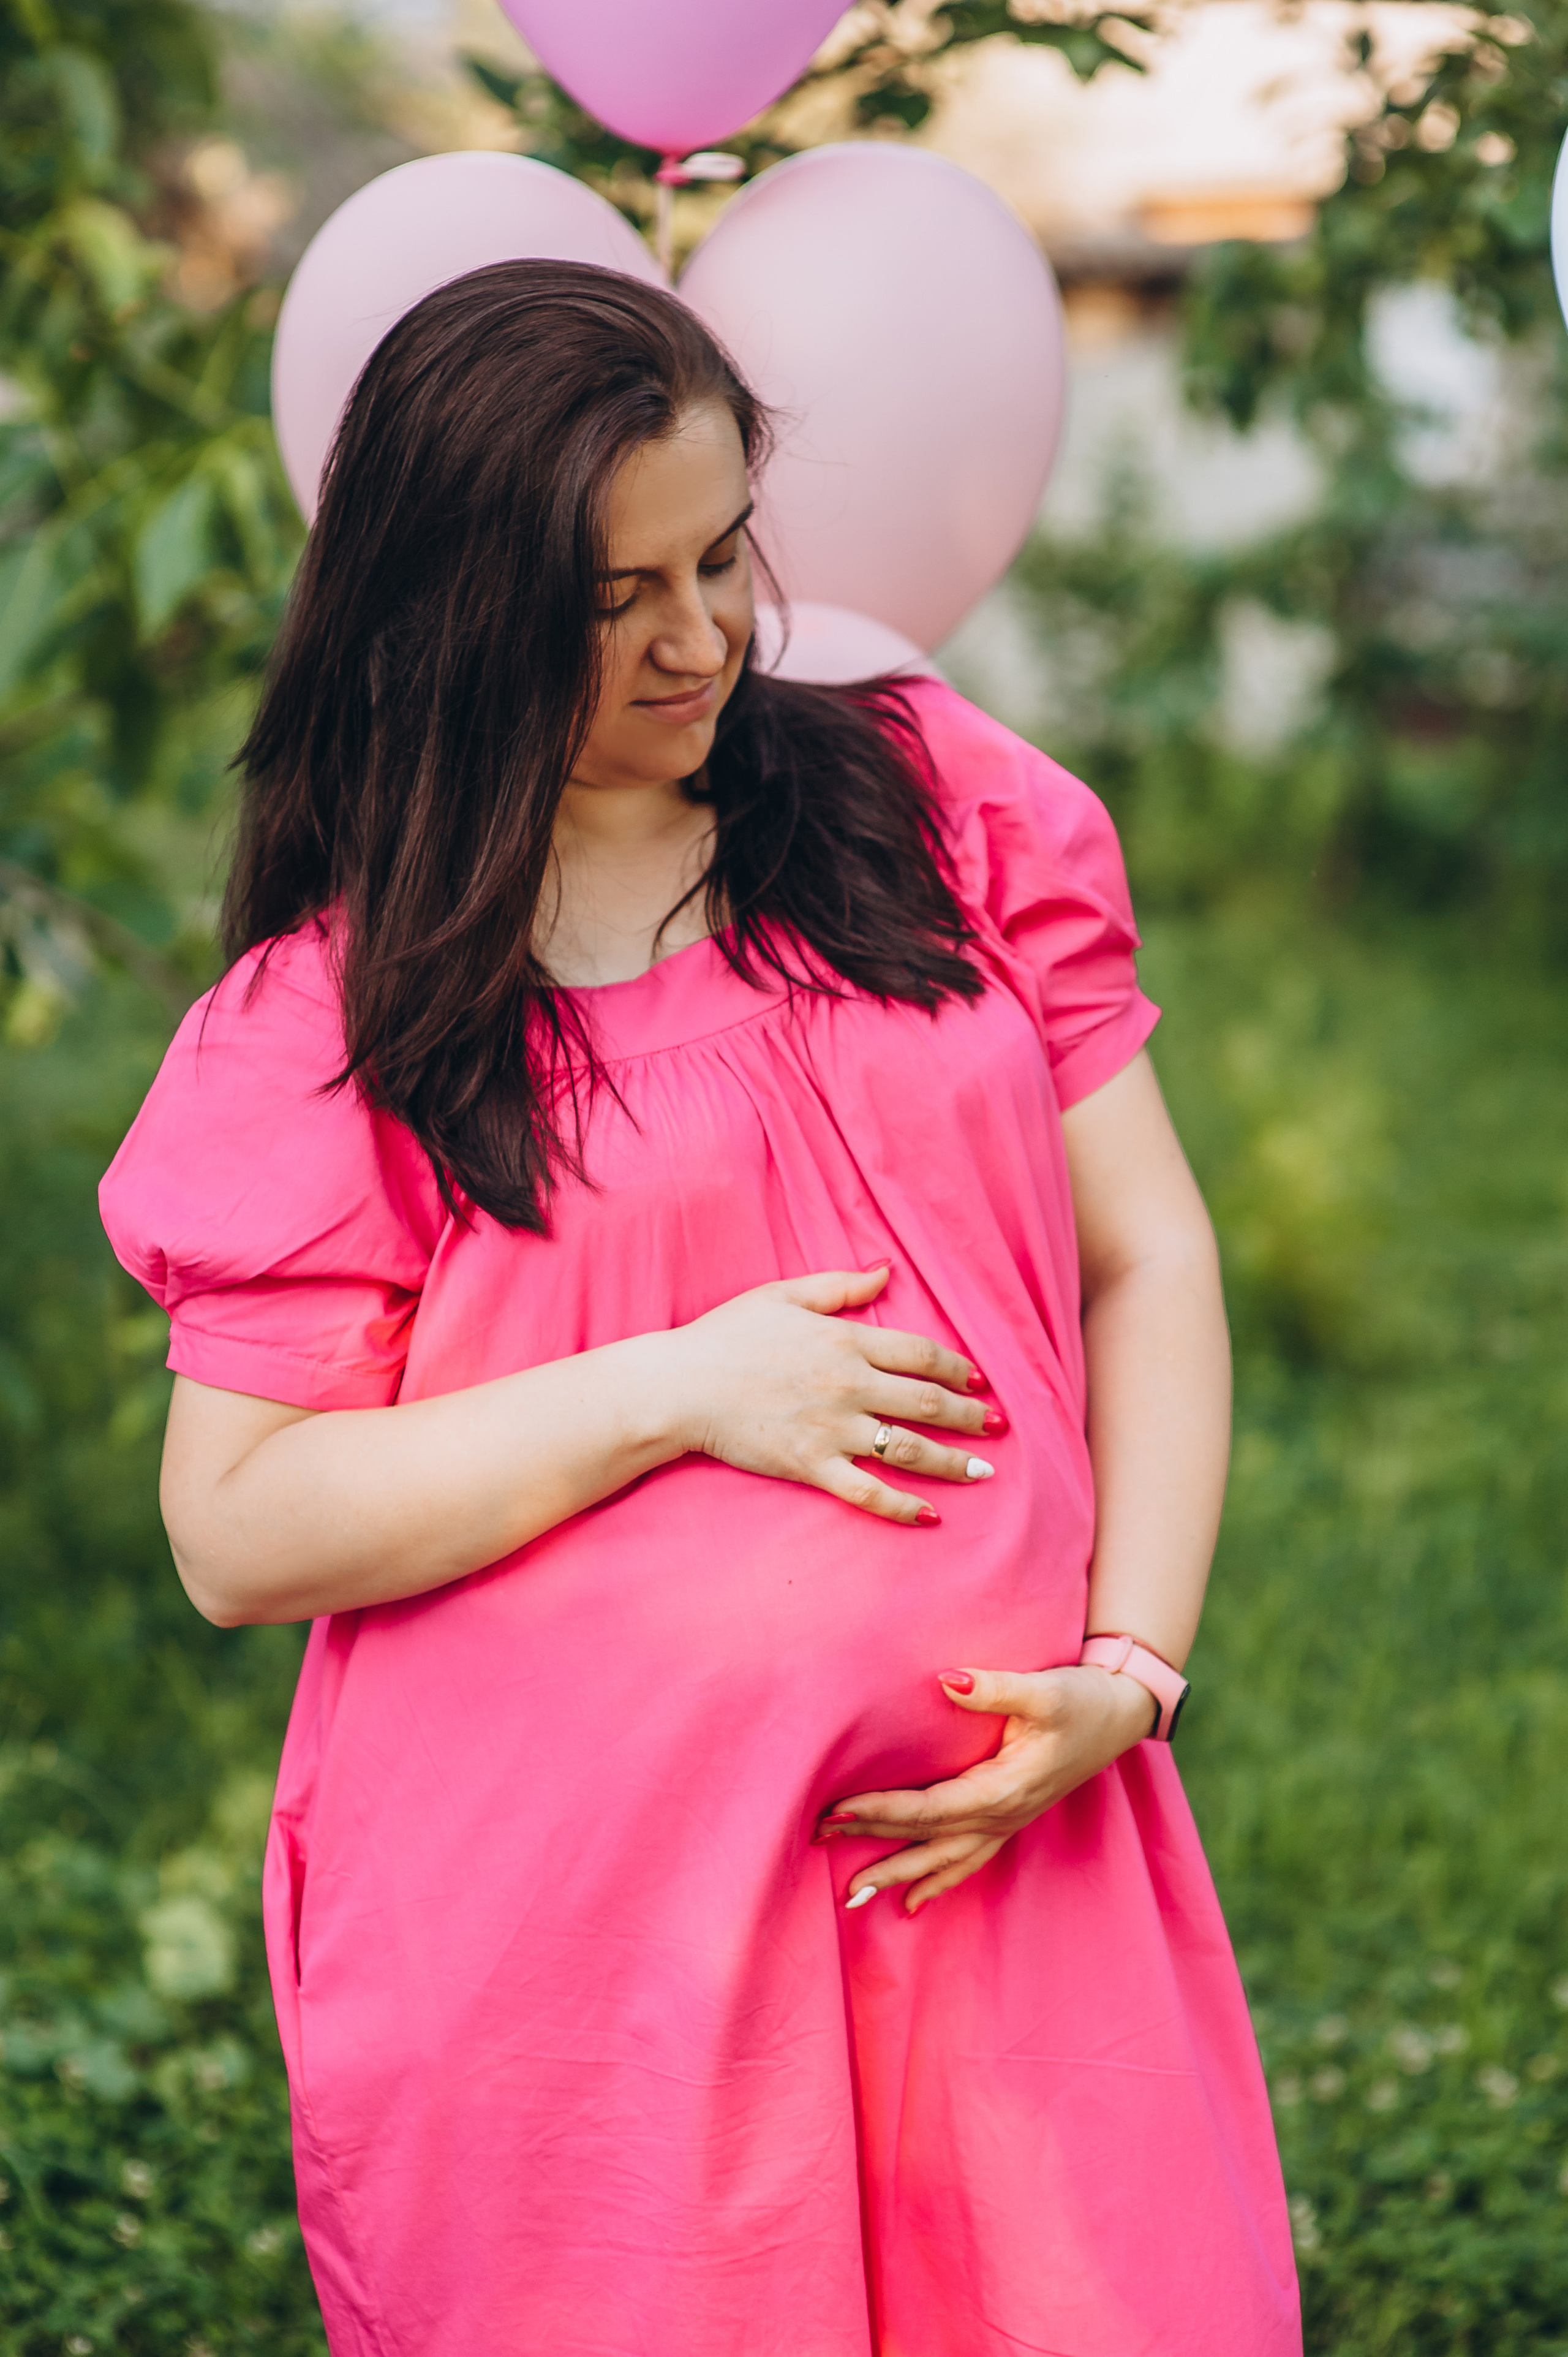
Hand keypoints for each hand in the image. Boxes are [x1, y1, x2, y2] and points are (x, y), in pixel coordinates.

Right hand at [669, 1266, 1004, 1524]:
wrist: (679, 1386)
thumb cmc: (726, 1336)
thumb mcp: (783, 1296)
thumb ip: (839, 1286)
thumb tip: (886, 1271)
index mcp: (844, 1341)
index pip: (920, 1354)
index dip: (956, 1368)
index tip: (978, 1381)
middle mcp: (847, 1386)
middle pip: (926, 1403)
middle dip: (969, 1418)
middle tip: (997, 1428)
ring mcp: (831, 1429)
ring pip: (907, 1449)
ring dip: (951, 1462)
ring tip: (983, 1472)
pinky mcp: (809, 1466)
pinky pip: (866, 1491)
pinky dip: (900, 1506)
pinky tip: (928, 1515)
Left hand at [815, 1664, 1156, 1910]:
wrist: (1122, 1715)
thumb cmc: (1083, 1701)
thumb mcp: (1044, 1690)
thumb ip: (995, 1688)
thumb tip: (947, 1680)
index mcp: (1003, 1789)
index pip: (928, 1808)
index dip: (881, 1811)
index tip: (836, 1810)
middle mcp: (1002, 1816)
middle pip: (927, 1840)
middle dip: (873, 1844)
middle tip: (818, 1842)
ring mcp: (1008, 1823)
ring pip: (945, 1862)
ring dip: (899, 1875)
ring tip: (854, 1895)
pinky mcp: (1012, 1818)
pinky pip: (968, 1862)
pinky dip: (939, 1883)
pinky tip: (913, 1903)